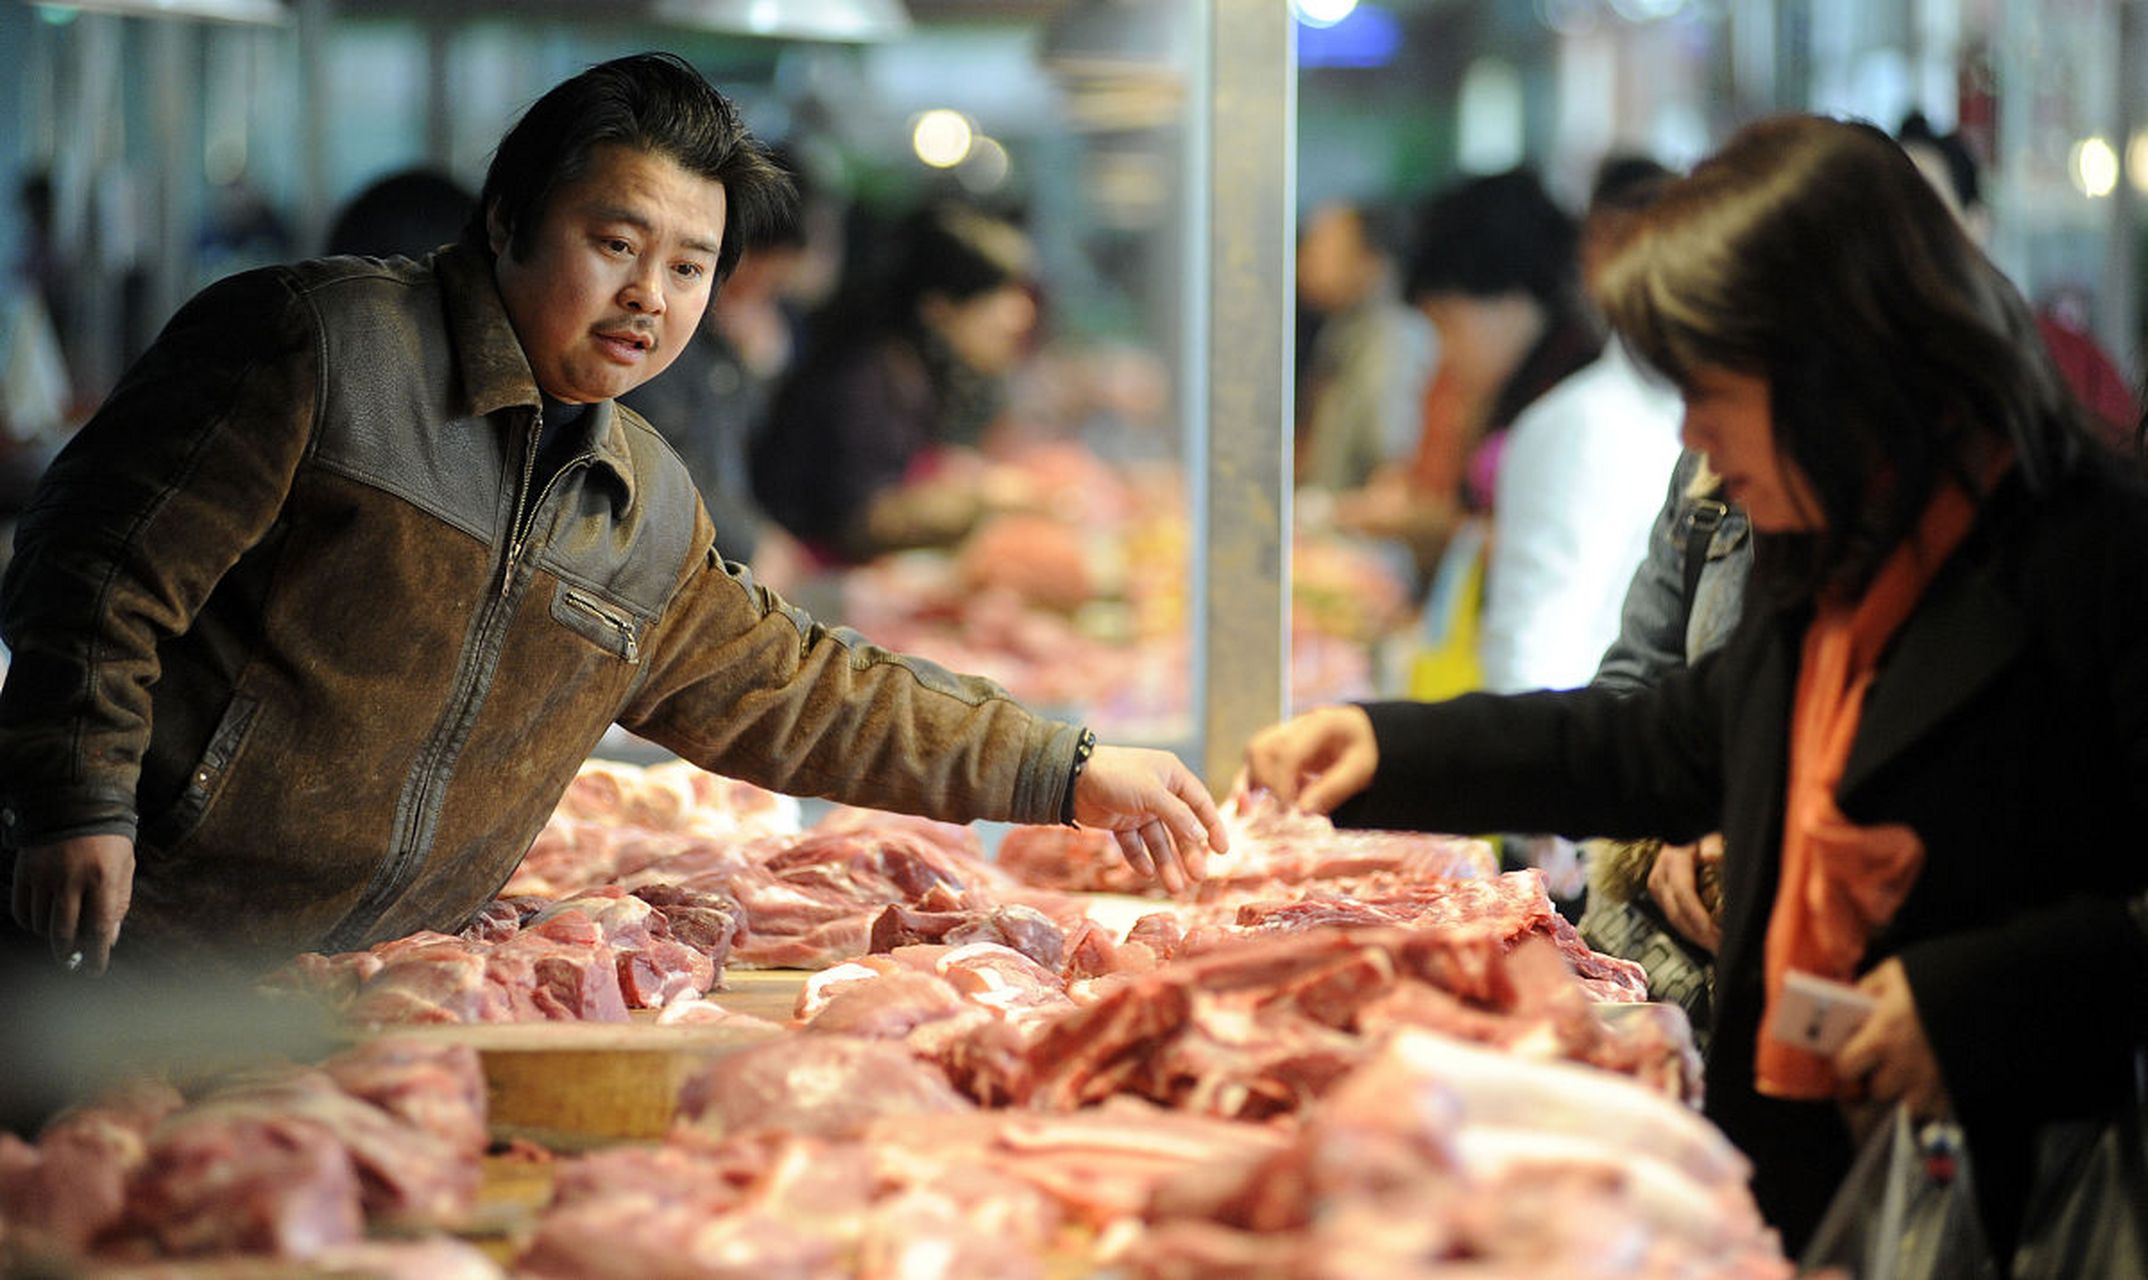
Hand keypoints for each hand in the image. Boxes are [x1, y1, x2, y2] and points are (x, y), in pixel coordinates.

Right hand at [11, 834, 134, 973]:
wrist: (77, 803)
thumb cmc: (108, 840)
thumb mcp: (124, 867)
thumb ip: (118, 904)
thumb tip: (107, 940)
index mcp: (103, 878)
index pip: (99, 929)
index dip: (96, 955)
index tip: (95, 970)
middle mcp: (72, 879)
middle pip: (64, 933)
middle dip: (68, 955)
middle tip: (72, 963)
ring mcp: (44, 875)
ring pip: (41, 925)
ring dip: (51, 938)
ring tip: (62, 937)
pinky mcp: (25, 872)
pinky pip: (22, 910)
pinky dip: (31, 924)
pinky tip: (42, 923)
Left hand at [1072, 745, 1228, 893]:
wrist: (1072, 777)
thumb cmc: (1117, 776)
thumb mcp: (1152, 794)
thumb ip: (1179, 816)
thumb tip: (1202, 837)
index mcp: (1172, 775)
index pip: (1200, 804)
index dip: (1212, 827)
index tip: (1222, 851)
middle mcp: (1159, 792)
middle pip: (1181, 828)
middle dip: (1189, 853)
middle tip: (1197, 878)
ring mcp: (1140, 809)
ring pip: (1159, 840)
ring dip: (1167, 863)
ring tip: (1175, 887)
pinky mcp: (1121, 822)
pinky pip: (1135, 844)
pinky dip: (1141, 859)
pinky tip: (1147, 874)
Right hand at [1241, 705, 1376, 815]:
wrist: (1366, 736)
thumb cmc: (1365, 752)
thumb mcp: (1360, 772)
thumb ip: (1332, 789)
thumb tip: (1301, 810)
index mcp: (1321, 723)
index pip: (1287, 752)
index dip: (1281, 784)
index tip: (1287, 809)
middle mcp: (1297, 723)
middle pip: (1260, 747)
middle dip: (1265, 781)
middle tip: (1283, 807)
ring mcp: (1285, 731)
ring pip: (1254, 752)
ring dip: (1258, 780)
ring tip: (1282, 800)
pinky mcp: (1278, 744)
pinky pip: (1258, 760)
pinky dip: (1260, 780)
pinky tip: (1278, 795)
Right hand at [1647, 831, 1723, 952]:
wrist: (1678, 831)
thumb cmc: (1696, 834)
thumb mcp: (1708, 836)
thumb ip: (1713, 846)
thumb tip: (1714, 858)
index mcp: (1671, 863)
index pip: (1684, 894)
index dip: (1699, 917)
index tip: (1714, 933)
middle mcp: (1659, 878)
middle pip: (1677, 914)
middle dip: (1701, 935)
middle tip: (1724, 948)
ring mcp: (1657, 889)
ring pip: (1675, 921)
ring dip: (1697, 938)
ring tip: (1718, 948)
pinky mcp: (1661, 897)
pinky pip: (1675, 918)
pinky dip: (1692, 932)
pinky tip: (1707, 939)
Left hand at [1834, 958, 1949, 1119]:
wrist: (1992, 989)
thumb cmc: (1938, 979)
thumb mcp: (1895, 974)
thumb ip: (1867, 992)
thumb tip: (1850, 1004)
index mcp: (1883, 1036)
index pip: (1845, 1068)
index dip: (1845, 1061)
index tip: (1849, 1054)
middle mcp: (1906, 1065)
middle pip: (1877, 1090)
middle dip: (1877, 1077)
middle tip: (1885, 1061)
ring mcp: (1934, 1082)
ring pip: (1908, 1105)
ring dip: (1907, 1091)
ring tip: (1912, 1070)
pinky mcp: (1957, 1089)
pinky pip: (1938, 1109)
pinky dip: (1934, 1098)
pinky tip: (1934, 1078)